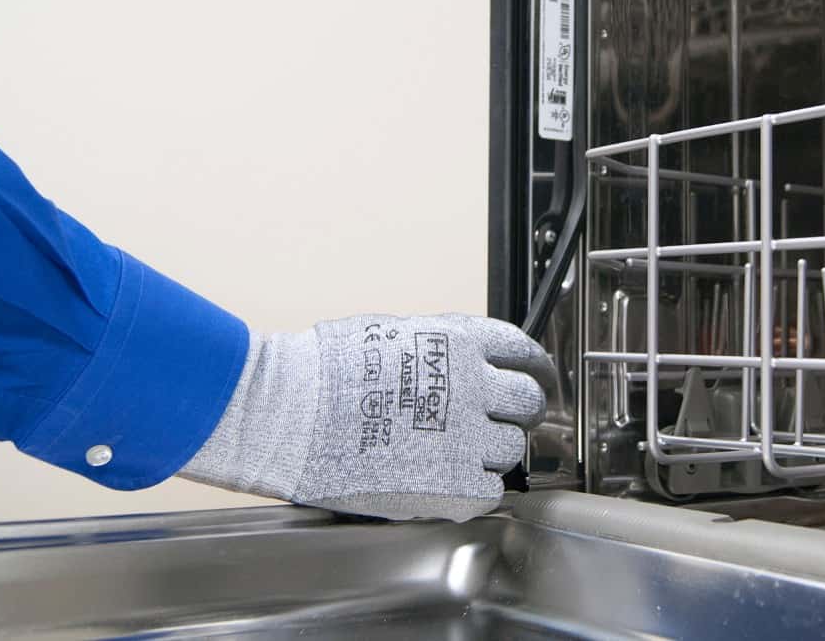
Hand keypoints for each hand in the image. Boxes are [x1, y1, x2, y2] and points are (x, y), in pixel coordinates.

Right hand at [180, 314, 552, 521]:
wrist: (288, 414)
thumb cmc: (320, 372)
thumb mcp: (389, 332)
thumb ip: (434, 348)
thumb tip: (453, 361)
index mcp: (459, 341)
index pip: (522, 350)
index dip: (533, 366)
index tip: (537, 376)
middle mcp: (473, 385)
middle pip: (527, 401)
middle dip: (518, 412)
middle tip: (500, 422)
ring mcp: (467, 438)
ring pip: (510, 449)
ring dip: (490, 453)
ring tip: (451, 455)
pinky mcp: (454, 487)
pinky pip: (490, 492)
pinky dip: (474, 490)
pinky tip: (446, 483)